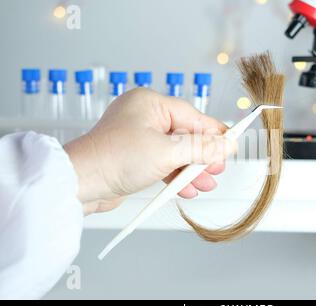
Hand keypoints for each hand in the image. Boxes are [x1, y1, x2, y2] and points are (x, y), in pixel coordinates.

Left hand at [64, 88, 235, 214]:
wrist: (81, 184)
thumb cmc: (113, 159)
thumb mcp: (167, 152)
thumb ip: (201, 148)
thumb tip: (225, 145)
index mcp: (150, 104)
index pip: (192, 116)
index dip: (214, 132)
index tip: (231, 143)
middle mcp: (144, 117)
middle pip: (185, 134)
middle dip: (203, 155)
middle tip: (218, 168)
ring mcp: (139, 137)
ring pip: (175, 151)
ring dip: (191, 169)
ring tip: (205, 183)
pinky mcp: (135, 156)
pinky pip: (163, 162)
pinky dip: (175, 175)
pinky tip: (187, 189)